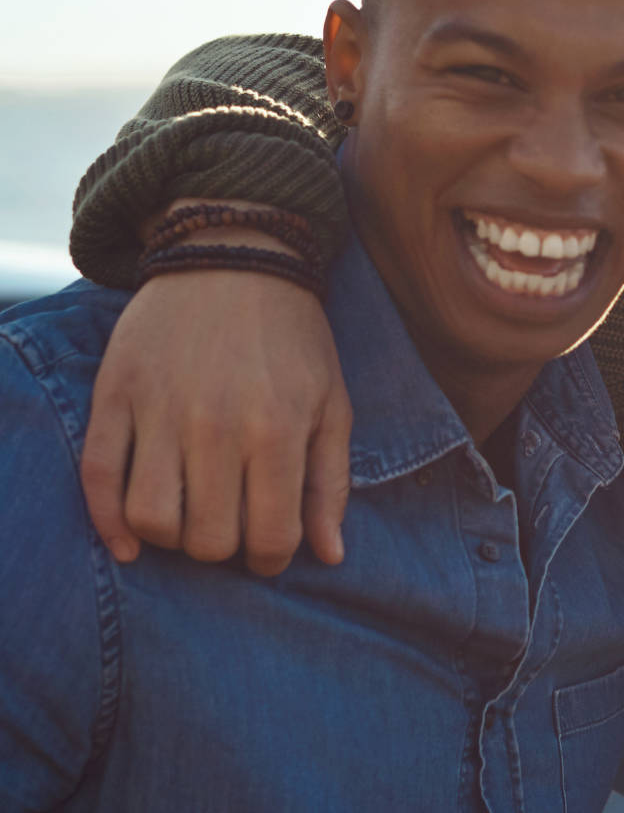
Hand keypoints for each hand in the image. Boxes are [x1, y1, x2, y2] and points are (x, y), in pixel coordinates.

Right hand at [79, 267, 351, 575]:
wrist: (235, 258)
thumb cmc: (294, 338)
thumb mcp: (334, 402)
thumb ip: (331, 482)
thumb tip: (329, 557)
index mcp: (278, 428)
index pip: (268, 536)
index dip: (270, 558)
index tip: (269, 547)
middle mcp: (216, 424)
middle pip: (206, 539)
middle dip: (223, 547)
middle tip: (231, 525)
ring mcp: (159, 410)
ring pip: (150, 519)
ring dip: (170, 537)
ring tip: (191, 517)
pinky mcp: (114, 395)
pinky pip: (97, 478)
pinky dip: (107, 523)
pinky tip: (130, 542)